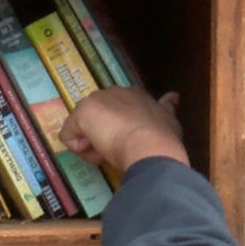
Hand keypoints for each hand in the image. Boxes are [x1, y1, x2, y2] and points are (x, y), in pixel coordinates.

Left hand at [59, 87, 188, 170]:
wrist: (150, 145)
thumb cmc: (162, 138)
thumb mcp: (170, 121)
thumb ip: (168, 109)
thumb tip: (174, 96)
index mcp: (135, 94)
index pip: (120, 111)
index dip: (122, 130)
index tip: (130, 143)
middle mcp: (114, 92)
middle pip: (100, 119)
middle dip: (105, 136)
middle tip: (119, 150)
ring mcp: (96, 101)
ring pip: (85, 128)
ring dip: (93, 144)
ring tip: (109, 153)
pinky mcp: (81, 114)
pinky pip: (69, 137)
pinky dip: (79, 150)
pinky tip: (97, 154)